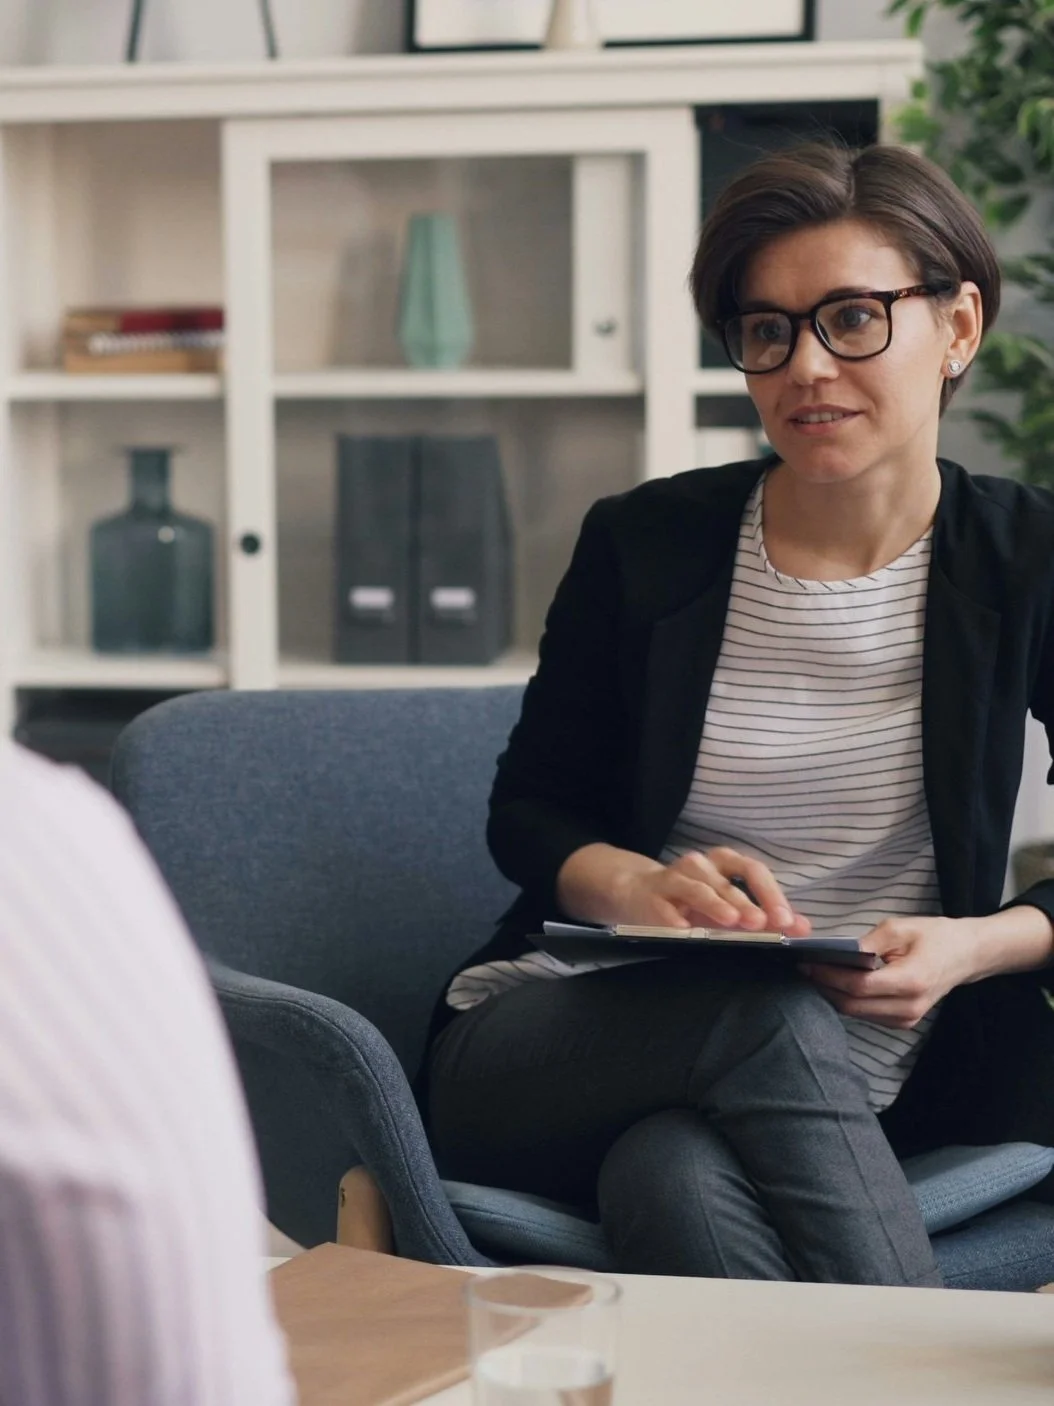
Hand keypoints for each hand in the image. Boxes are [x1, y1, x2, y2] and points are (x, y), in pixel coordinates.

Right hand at [611, 846, 811, 935]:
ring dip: (715, 904)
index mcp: (724, 864)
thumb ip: (766, 916)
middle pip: (727, 880)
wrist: (638, 892)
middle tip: (762, 924)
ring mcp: (673, 878)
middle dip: (747, 903)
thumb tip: (803, 928)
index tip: (786, 920)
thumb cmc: (692, 902)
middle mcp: (700, 865)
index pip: (753, 871)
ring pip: (697, 887)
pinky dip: (673, 917)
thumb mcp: (729, 907)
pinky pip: (663, 905)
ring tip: (731, 921)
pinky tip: (683, 930)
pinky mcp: (651, 896)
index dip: (770, 894)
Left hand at [800, 916, 981, 1028]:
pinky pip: (866, 1015)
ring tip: (817, 973)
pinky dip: (848, 1000)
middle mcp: (908, 1007)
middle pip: (853, 1005)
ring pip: (856, 1013)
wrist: (966, 955)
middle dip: (825, 987)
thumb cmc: (935, 937)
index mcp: (911, 982)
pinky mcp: (903, 1022)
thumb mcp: (900, 928)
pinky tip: (838, 983)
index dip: (829, 976)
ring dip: (834, 994)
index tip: (807, 963)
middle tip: (805, 968)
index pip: (859, 986)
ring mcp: (906, 1019)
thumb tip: (836, 953)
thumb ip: (867, 943)